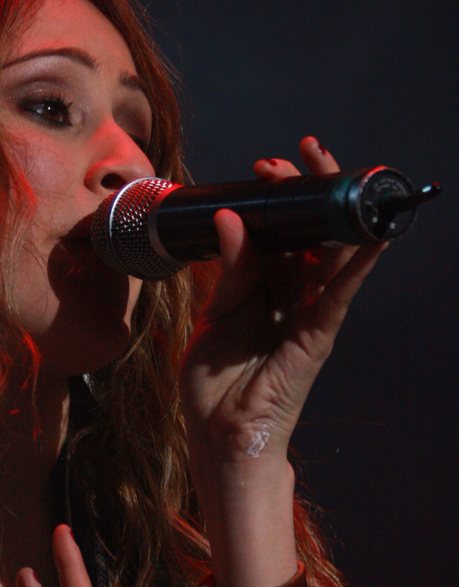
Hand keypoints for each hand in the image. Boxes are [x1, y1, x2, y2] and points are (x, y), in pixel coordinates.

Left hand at [180, 137, 385, 483]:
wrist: (221, 435)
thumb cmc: (216, 382)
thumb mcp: (214, 316)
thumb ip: (229, 271)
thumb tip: (229, 219)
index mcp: (266, 285)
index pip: (283, 229)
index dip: (281, 195)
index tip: (268, 167)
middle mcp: (294, 293)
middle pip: (313, 230)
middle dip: (313, 187)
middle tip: (303, 152)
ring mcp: (311, 312)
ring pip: (333, 251)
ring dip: (335, 210)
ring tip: (331, 169)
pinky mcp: (318, 335)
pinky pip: (342, 294)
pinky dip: (358, 264)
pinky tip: (372, 237)